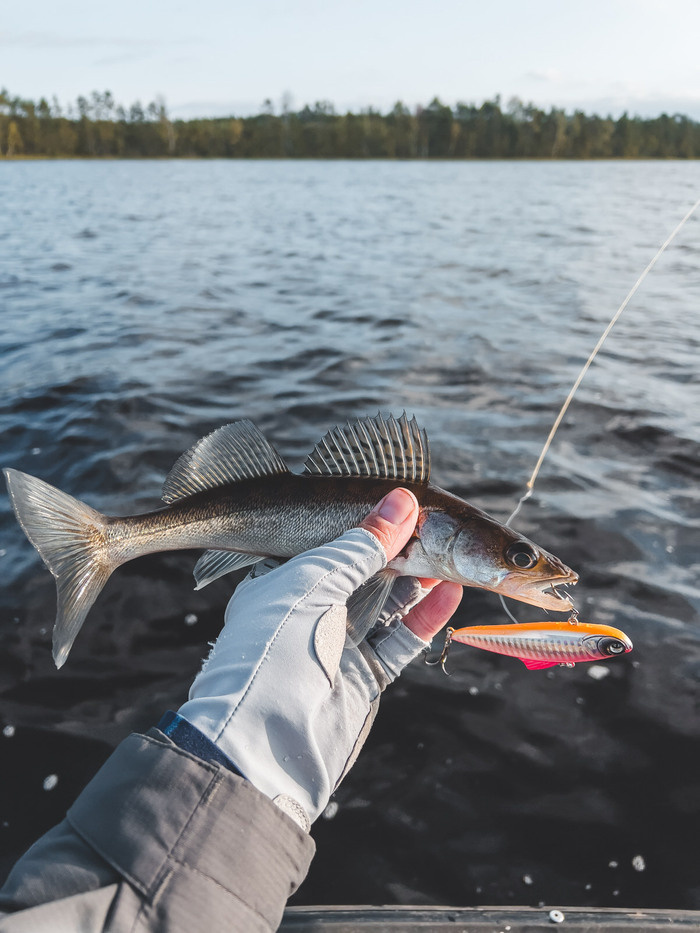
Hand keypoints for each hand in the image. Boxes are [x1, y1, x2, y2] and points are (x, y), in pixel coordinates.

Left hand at [178, 488, 461, 828]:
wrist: (264, 746)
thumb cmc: (272, 652)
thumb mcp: (312, 584)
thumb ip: (361, 545)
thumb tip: (402, 502)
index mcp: (282, 579)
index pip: (333, 539)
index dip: (369, 521)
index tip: (407, 501)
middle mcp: (311, 608)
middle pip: (366, 569)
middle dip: (401, 548)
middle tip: (439, 525)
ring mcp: (339, 642)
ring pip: (389, 601)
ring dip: (420, 578)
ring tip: (453, 552)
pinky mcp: (366, 674)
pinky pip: (403, 636)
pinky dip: (427, 615)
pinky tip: (451, 590)